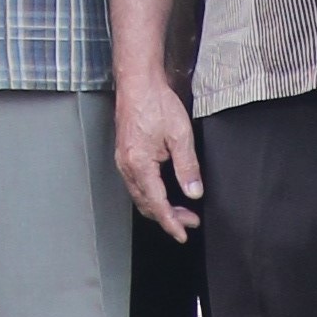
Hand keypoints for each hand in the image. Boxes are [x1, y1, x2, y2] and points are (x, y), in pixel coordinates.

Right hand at [115, 70, 202, 239]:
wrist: (137, 82)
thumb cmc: (156, 102)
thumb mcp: (180, 135)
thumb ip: (187, 167)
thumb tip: (193, 191)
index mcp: (139, 164)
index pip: (157, 204)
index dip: (171, 222)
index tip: (183, 234)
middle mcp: (127, 166)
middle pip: (146, 204)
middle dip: (168, 217)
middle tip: (190, 221)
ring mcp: (123, 161)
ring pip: (140, 196)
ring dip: (160, 207)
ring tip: (181, 210)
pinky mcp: (125, 155)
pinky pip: (136, 184)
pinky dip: (151, 195)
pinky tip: (165, 193)